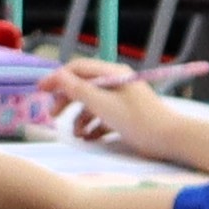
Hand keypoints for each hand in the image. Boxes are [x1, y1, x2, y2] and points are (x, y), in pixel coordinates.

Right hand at [53, 58, 208, 160]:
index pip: (77, 69)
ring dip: (80, 118)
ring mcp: (121, 99)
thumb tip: (57, 76)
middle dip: (67, 101)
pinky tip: (89, 138)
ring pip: (91, 104)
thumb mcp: (102, 104)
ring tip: (76, 134)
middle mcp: (116, 83)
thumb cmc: (136, 119)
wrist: (169, 139)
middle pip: (83, 87)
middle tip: (53, 116)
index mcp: (112, 74)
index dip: (57, 78)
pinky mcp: (125, 115)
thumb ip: (77, 90)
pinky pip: (102, 117)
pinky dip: (93, 127)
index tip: (40, 90)